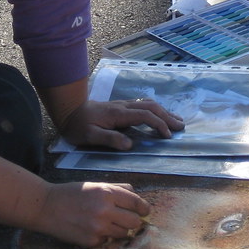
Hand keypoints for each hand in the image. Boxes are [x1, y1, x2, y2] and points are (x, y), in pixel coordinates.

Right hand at [36, 180, 149, 247]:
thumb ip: (118, 189)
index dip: (144, 208)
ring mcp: (98, 228)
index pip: (136, 203)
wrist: (45, 207)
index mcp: (107, 193)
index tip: (144, 211)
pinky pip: (107, 241)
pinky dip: (103, 237)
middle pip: (134, 222)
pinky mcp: (91, 241)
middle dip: (133, 221)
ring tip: (105, 224)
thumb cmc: (72, 194)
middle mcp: (105, 210)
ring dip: (118, 230)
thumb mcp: (95, 185)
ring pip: (123, 234)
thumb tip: (137, 198)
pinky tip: (91, 230)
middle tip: (125, 219)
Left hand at [58, 99, 184, 150]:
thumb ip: (110, 139)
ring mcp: (123, 105)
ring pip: (148, 104)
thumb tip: (130, 144)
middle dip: (167, 117)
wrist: (68, 109)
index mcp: (119, 114)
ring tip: (176, 120)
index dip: (158, 124)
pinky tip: (159, 115)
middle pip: (151, 107)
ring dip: (164, 112)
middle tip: (180, 127)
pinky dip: (156, 110)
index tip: (167, 136)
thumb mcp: (90, 136)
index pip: (145, 116)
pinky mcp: (121, 106)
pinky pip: (143, 105)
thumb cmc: (77, 125)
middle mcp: (124, 106)